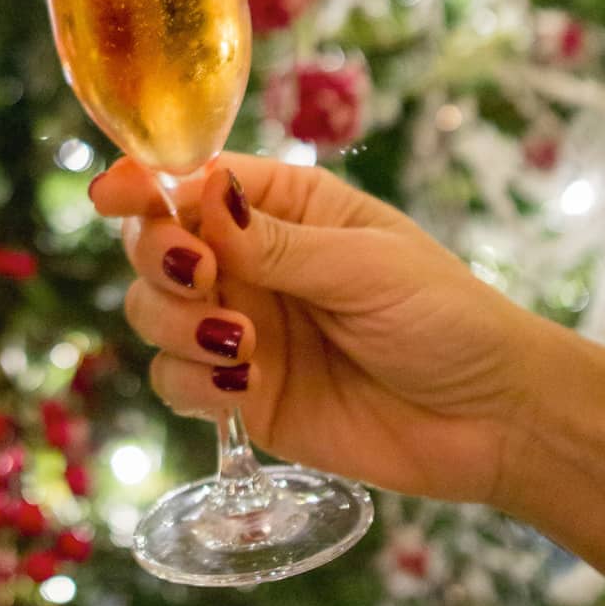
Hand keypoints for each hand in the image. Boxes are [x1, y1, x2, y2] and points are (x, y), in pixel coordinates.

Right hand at [90, 154, 554, 506]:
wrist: (493, 421)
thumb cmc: (447, 318)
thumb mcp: (367, 266)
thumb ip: (277, 242)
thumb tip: (202, 193)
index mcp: (283, 211)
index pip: (192, 184)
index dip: (144, 185)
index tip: (112, 196)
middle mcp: (250, 264)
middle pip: (156, 246)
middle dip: (160, 260)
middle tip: (203, 280)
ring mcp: (240, 330)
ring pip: (153, 314)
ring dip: (176, 326)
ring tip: (242, 346)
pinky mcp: (243, 396)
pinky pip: (176, 382)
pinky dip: (194, 384)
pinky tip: (245, 386)